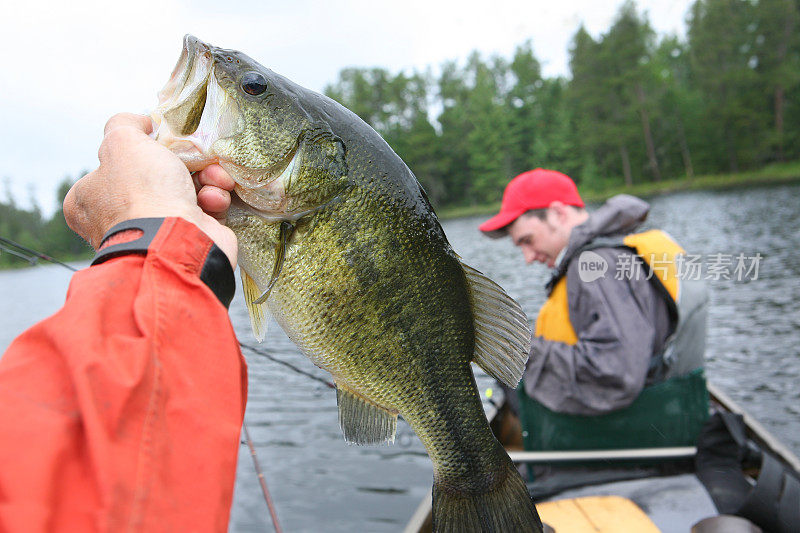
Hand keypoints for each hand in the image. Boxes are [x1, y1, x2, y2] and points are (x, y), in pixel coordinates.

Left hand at [64, 113, 237, 265]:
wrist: (176, 244)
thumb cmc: (143, 194)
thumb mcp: (123, 141)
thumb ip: (124, 124)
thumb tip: (140, 122)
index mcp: (90, 199)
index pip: (113, 165)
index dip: (140, 150)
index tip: (159, 142)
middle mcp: (118, 218)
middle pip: (156, 174)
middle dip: (183, 163)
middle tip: (196, 157)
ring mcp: (154, 231)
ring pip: (185, 190)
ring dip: (205, 179)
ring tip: (213, 179)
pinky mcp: (187, 239)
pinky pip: (203, 210)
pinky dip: (213, 201)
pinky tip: (214, 200)